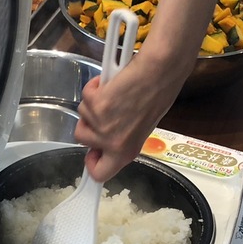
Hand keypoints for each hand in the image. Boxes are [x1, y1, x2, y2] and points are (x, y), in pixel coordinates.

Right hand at [75, 48, 188, 182]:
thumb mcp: (142, 126)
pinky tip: (111, 82)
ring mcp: (102, 125)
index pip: (100, 173)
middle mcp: (112, 143)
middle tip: (104, 110)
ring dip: (94, 102)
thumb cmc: (158, 94)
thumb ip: (122, 138)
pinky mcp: (96, 105)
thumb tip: (106, 140)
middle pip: (82, 139)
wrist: (160, 70)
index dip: (92, 162)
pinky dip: (94, 86)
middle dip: (88, 122)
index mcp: (126, 152)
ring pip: (83, 114)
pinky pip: (85, 96)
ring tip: (115, 93)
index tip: (92, 151)